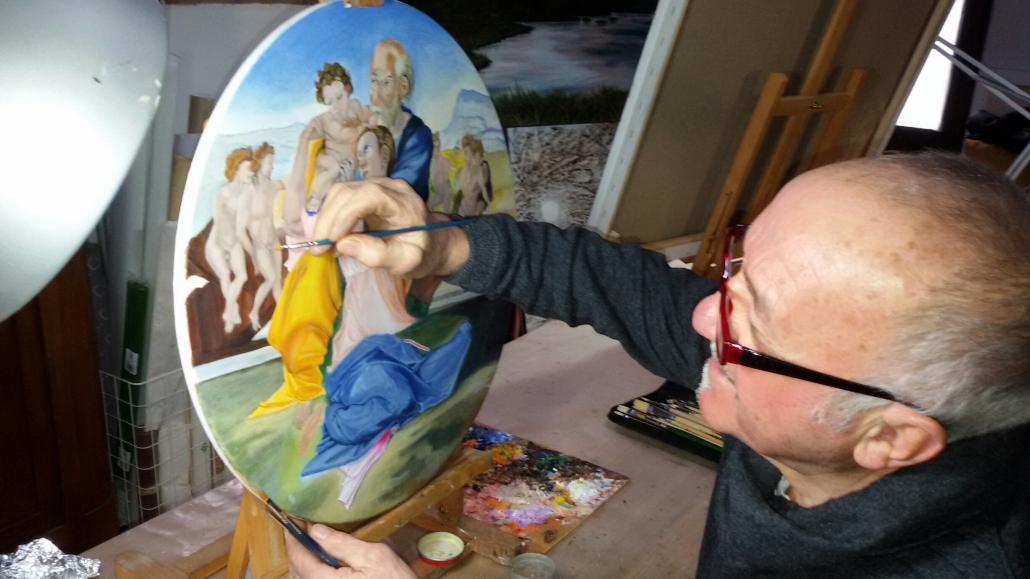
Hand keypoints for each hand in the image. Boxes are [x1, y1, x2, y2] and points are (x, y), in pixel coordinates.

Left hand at [285, 523, 415, 578]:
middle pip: (296, 570)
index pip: (299, 558)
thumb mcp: (373, 556)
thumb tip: (316, 530)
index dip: (293, 538)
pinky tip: (318, 562)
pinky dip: (308, 572)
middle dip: (295, 548)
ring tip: (307, 542)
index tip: (293, 520)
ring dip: (300, 561)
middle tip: (300, 527)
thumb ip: (342, 544)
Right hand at [311, 179, 468, 278]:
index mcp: (405, 203)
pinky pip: (340, 196)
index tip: (334, 240)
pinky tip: (329, 236)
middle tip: (318, 249)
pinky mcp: (366, 190)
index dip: (347, 214)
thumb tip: (344, 245)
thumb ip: (380, 255)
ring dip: (325, 218)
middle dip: (329, 220)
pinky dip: (329, 215)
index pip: (370, 196)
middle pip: (349, 191)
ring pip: (340, 192)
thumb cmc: (422, 253)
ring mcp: (376, 185)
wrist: (431, 242)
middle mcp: (390, 187)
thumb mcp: (408, 262)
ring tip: (322, 245)